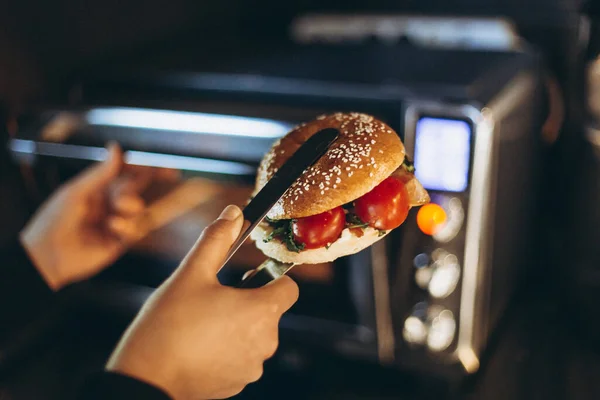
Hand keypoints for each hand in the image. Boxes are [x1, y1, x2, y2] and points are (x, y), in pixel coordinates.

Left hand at [20, 143, 176, 289]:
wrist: (46, 257)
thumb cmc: (53, 220)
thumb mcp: (77, 192)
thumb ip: (101, 172)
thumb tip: (116, 148)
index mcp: (97, 189)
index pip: (125, 174)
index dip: (143, 169)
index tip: (161, 165)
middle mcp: (108, 205)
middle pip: (137, 190)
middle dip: (151, 183)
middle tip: (168, 177)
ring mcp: (115, 223)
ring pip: (138, 210)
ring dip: (131, 208)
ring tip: (114, 216)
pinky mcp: (118, 243)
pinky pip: (135, 231)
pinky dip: (128, 227)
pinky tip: (114, 228)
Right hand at [106, 205, 298, 399]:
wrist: (145, 378)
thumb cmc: (168, 324)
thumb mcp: (191, 274)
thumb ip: (216, 239)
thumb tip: (234, 213)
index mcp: (261, 312)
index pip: (289, 288)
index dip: (271, 278)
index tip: (245, 278)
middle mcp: (265, 343)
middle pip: (270, 311)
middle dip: (248, 301)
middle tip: (213, 298)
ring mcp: (251, 367)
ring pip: (254, 335)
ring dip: (237, 325)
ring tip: (202, 323)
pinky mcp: (236, 384)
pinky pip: (241, 358)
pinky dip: (227, 349)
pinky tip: (199, 346)